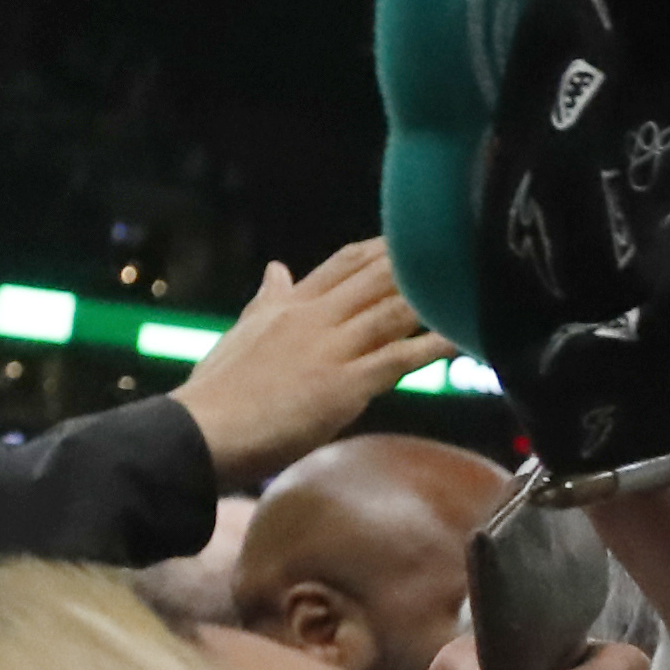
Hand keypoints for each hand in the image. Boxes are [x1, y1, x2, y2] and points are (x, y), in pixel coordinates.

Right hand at [170, 239, 453, 490]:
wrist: (199, 431)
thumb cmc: (217, 392)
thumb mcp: (242, 333)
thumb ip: (267, 300)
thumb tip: (276, 268)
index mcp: (288, 305)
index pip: (341, 265)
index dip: (381, 251)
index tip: (409, 239)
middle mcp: (313, 317)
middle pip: (376, 278)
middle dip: (418, 265)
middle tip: (458, 253)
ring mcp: (331, 348)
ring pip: (392, 311)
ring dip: (433, 299)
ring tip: (470, 286)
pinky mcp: (343, 383)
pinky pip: (399, 359)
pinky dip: (434, 348)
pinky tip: (463, 340)